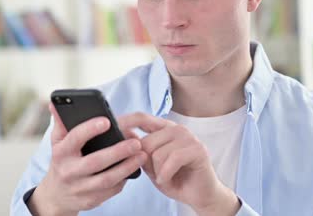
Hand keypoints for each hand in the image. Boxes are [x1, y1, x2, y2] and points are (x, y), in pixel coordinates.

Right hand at [27, 103, 147, 215]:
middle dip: (118, 152)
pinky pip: (111, 190)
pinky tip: (134, 169)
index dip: (90, 129)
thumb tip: (54, 102)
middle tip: (136, 142)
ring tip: (142, 155)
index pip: (74, 139)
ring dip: (127, 167)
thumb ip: (61, 122)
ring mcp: (79, 189)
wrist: (56, 195)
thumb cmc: (62, 161)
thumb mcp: (57, 142)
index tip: (107, 121)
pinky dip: (124, 179)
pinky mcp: (90, 201)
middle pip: (95, 162)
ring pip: (106, 179)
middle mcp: (69, 172)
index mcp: (61, 153)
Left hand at [119, 112, 239, 215]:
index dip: (126, 121)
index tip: (112, 127)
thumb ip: (140, 152)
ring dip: (158, 172)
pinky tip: (169, 179)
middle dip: (146, 163)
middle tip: (157, 173)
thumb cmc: (176, 179)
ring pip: (157, 153)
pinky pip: (171, 160)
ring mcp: (189, 137)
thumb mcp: (151, 166)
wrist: (200, 195)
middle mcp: (177, 129)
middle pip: (146, 141)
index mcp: (165, 129)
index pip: (142, 118)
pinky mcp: (197, 149)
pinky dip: (166, 174)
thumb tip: (124, 138)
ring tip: (166, 176)